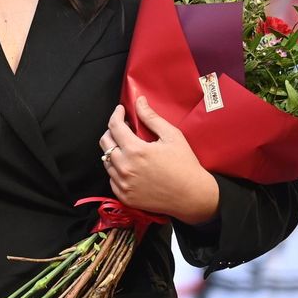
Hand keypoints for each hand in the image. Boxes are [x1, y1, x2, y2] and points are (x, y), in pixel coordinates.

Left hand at [99, 96, 219, 223]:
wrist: (192, 196)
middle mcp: (124, 167)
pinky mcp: (123, 196)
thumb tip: (138, 101)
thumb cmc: (185, 165)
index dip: (116, 115)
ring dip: (114, 151)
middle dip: (112, 131)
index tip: (121, 110)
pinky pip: (111, 178)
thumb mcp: (172, 136)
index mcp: (135, 151)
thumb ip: (152, 118)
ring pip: (106, 160)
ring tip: (128, 148)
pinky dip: (117, 169)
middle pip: (105, 143)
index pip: (114, 126)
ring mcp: (122, 184)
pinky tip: (131, 166)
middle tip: (124, 129)